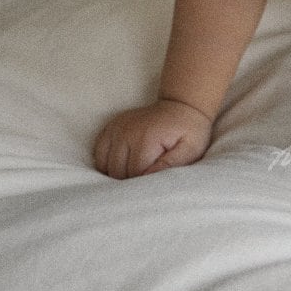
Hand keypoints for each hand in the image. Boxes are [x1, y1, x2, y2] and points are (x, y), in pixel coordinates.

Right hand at [93, 98, 212, 178]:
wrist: (182, 105)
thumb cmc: (190, 131)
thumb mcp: (191, 149)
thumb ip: (172, 165)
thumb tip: (149, 179)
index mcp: (146, 138)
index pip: (135, 175)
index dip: (146, 185)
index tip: (158, 184)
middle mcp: (126, 132)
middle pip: (118, 173)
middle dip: (132, 181)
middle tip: (149, 178)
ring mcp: (116, 128)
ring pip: (106, 166)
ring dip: (119, 174)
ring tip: (138, 172)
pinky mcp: (111, 127)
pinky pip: (99, 153)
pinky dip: (107, 164)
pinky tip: (123, 164)